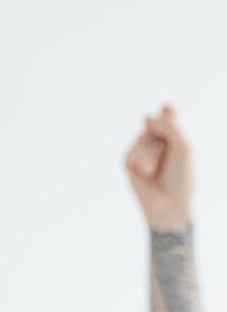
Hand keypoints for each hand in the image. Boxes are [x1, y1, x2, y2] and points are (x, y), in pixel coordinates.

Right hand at [125, 105, 192, 231]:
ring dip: (153, 152)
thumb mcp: (183, 148)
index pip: (169, 119)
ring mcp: (141, 152)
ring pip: (142, 137)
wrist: (170, 204)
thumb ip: (168, 127)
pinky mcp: (128, 162)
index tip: (168, 107)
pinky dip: (142, 161)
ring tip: (158, 169)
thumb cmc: (182, 179)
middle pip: (154, 123)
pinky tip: (147, 174)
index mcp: (174, 141)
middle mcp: (157, 144)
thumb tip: (145, 116)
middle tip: (168, 153)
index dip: (168, 112)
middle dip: (161, 133)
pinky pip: (132, 151)